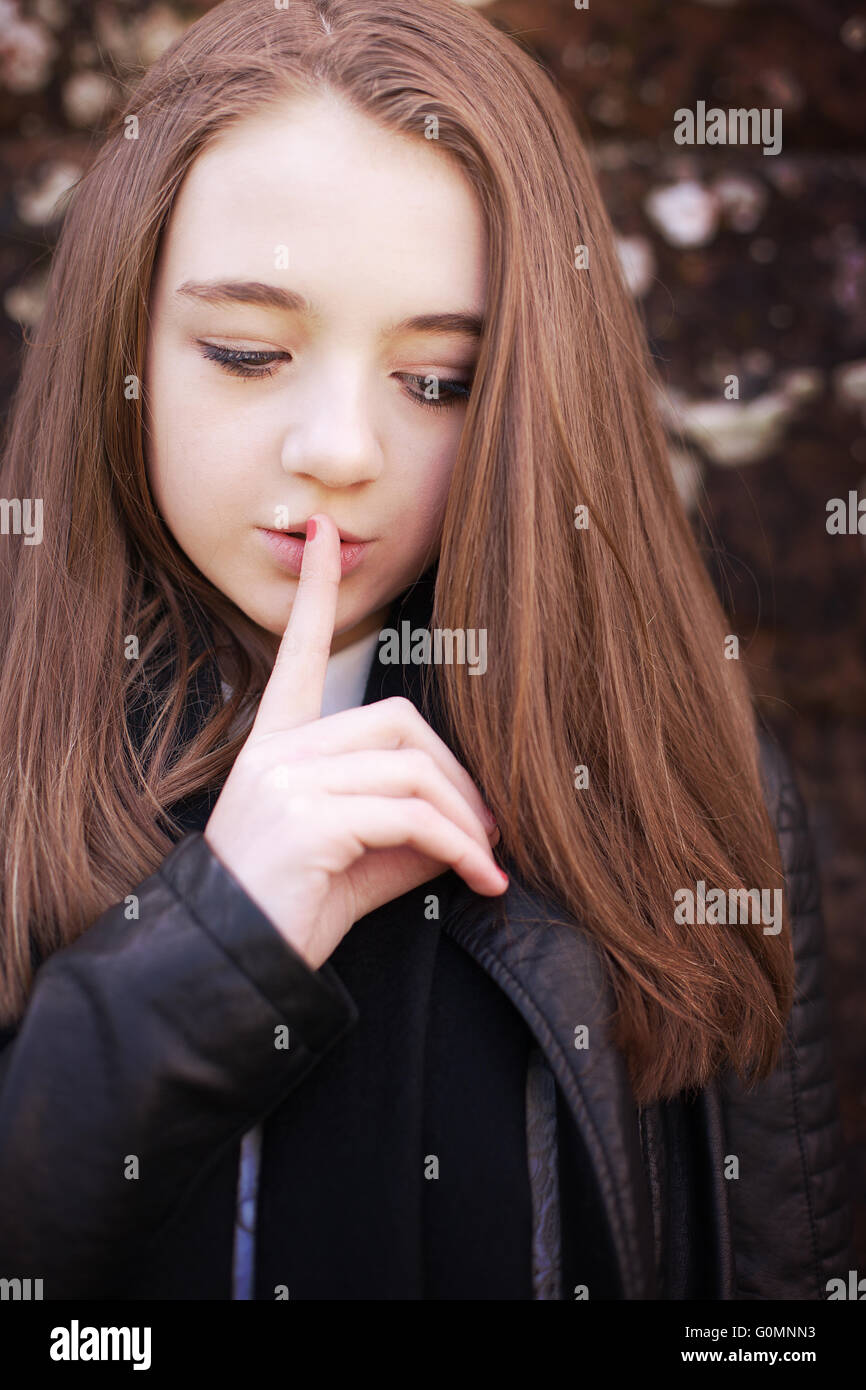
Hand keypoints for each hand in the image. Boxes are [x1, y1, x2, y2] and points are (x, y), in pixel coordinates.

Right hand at [203, 513, 505, 968]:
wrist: (237, 968)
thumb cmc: (297, 910)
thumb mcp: (361, 857)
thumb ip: (408, 823)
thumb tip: (476, 815)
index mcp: (277, 746)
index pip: (295, 654)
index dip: (314, 594)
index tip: (323, 533)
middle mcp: (277, 751)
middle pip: (396, 720)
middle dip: (458, 774)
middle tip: (489, 829)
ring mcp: (288, 780)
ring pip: (411, 767)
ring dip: (466, 817)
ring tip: (488, 862)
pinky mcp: (307, 819)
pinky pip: (410, 814)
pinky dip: (459, 847)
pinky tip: (480, 879)